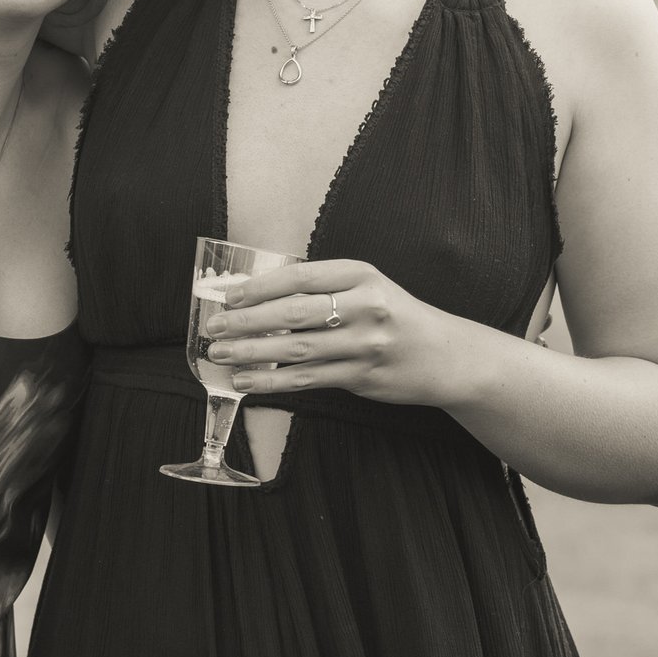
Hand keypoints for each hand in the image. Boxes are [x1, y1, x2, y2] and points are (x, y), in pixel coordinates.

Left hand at [202, 258, 469, 405]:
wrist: (445, 355)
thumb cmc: (395, 316)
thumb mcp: (367, 287)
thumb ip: (322, 289)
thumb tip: (258, 296)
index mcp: (362, 275)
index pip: (299, 277)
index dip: (258, 287)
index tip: (227, 295)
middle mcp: (365, 307)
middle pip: (292, 314)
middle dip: (245, 321)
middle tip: (213, 327)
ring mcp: (364, 344)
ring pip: (295, 350)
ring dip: (251, 353)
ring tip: (220, 354)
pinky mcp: (361, 376)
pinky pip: (307, 379)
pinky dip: (271, 381)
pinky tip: (246, 380)